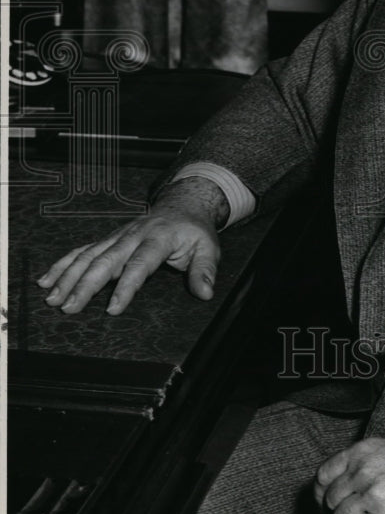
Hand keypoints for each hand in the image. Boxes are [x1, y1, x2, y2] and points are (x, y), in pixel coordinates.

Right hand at [36, 177, 225, 314]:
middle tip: (69, 307)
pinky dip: (64, 264)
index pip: (140, 264)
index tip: (113, 308)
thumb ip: (205, 270)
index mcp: (159, 238)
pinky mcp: (109, 238)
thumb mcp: (208, 248)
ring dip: (68, 276)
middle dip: (86, 284)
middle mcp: (134, 235)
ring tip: (52, 298)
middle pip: (106, 260)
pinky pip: (83, 250)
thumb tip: (205, 293)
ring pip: (89, 255)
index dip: (126, 286)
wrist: (182, 205)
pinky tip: (47, 280)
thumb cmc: (194, 231)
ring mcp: (118, 236)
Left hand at [313, 437, 384, 513]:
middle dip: (336, 509)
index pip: (324, 473)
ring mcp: (370, 489)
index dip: (321, 491)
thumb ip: (363, 466)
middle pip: (330, 496)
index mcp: (363, 450)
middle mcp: (362, 467)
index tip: (325, 502)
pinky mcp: (381, 511)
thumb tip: (342, 488)